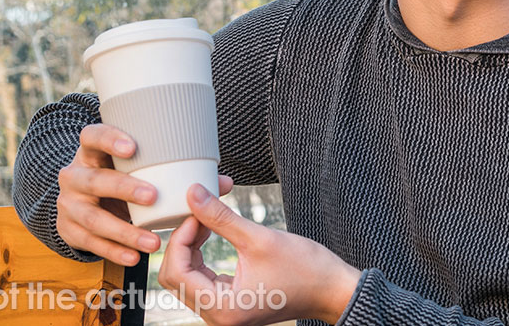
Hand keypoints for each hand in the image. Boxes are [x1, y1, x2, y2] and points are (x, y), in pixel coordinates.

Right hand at [56, 123, 233, 265]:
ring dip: (123, 231)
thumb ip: (181, 173)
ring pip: (91, 217)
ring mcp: (68, 204)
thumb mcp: (142, 170)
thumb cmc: (125, 178)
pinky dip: (113, 251)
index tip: (133, 148)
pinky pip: (90, 243)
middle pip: (93, 180)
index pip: (91, 136)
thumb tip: (224, 183)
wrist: (86, 203)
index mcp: (93, 152)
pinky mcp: (69, 230)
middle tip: (153, 196)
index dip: (108, 139)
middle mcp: (75, 176)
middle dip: (123, 188)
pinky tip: (134, 257)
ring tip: (153, 242)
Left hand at [159, 184, 361, 324]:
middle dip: (183, 242)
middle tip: (200, 213)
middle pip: (174, 277)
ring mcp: (223, 313)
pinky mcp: (230, 305)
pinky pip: (201, 280)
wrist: (333, 289)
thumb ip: (221, 217)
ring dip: (191, 247)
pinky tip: (213, 234)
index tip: (197, 211)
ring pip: (186, 277)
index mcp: (222, 308)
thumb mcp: (260, 238)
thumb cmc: (306, 269)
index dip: (181, 238)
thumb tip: (194, 195)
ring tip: (208, 220)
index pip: (176, 272)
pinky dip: (201, 256)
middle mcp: (217, 317)